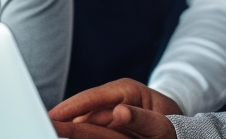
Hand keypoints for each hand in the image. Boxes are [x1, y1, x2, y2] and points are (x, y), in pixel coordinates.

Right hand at [52, 104, 176, 138]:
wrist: (181, 133)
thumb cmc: (175, 127)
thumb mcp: (164, 124)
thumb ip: (143, 120)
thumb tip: (119, 112)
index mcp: (126, 91)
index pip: (92, 98)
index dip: (70, 108)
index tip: (51, 117)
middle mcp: (114, 100)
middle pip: (82, 113)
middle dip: (64, 119)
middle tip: (43, 127)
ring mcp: (110, 114)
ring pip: (84, 124)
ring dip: (70, 129)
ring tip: (52, 131)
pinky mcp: (109, 126)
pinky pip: (91, 130)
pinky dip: (81, 133)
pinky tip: (69, 134)